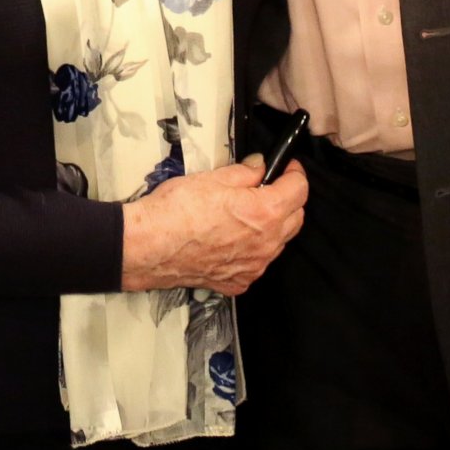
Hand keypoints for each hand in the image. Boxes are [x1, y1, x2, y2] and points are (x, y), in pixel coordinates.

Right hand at [119, 159, 306, 295]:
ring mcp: (253, 266)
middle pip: (295, 218)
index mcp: (265, 213)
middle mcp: (266, 244)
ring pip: (278, 243)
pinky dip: (252, 249)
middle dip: (288, 200)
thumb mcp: (214, 178)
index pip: (299, 190)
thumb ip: (245, 172)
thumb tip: (260, 167)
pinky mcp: (237, 282)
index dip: (294, 174)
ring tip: (247, 213)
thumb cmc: (178, 209)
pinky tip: (232, 238)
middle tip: (268, 187)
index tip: (287, 167)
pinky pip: (256, 263)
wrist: (150, 246)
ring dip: (273, 226)